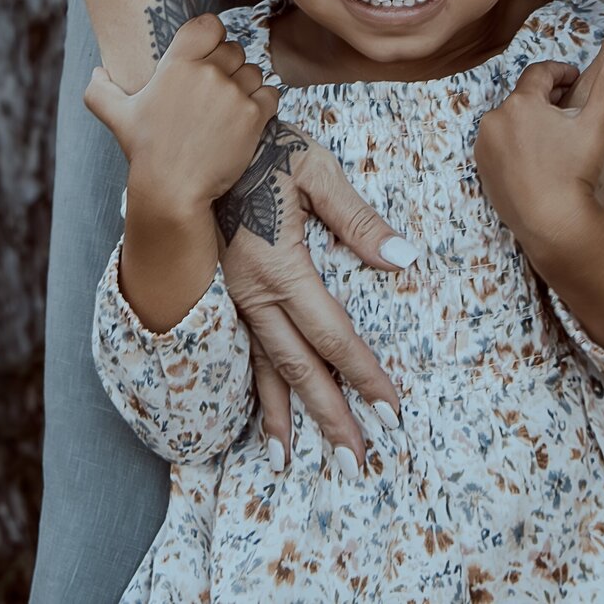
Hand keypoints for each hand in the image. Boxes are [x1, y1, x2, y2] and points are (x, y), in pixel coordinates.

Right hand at [83, 12, 278, 217]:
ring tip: (230, 107)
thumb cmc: (145, 152)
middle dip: (228, 66)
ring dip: (246, 85)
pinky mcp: (253, 115)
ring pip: (253, 71)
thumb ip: (101, 90)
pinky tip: (247, 118)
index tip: (208, 53)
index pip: (209, 24)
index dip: (213, 36)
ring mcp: (233, 92)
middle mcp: (207, 72)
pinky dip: (263, 103)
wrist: (173, 190)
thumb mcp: (117, 117)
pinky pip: (270, 93)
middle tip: (216, 91)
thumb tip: (98, 72)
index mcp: (177, 64)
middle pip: (234, 49)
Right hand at [216, 129, 417, 472]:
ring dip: (284, 416)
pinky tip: (260, 415)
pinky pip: (241, 351)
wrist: (200, 140)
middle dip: (329, 415)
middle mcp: (252, 292)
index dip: (363, 374)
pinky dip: (252, 389)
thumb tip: (404, 260)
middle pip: (298, 367)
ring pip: (263, 368)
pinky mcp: (224, 294)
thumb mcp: (318, 172)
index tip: (390, 409)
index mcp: (280, 265)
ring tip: (291, 462)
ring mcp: (233, 297)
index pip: (332, 334)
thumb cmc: (265, 150)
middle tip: (356, 460)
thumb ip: (359, 220)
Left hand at [473, 42, 603, 264]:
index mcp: (521, 102)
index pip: (540, 73)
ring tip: (554, 137)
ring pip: (510, 121)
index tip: (574, 80)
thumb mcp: (597, 125)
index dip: (560, 73)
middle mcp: (495, 118)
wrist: (553, 225)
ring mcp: (485, 145)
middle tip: (569, 111)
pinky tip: (536, 159)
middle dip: (546, 99)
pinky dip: (515, 145)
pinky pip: (499, 146)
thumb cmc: (575, 173)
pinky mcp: (482, 168)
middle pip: (524, 97)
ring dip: (529, 122)